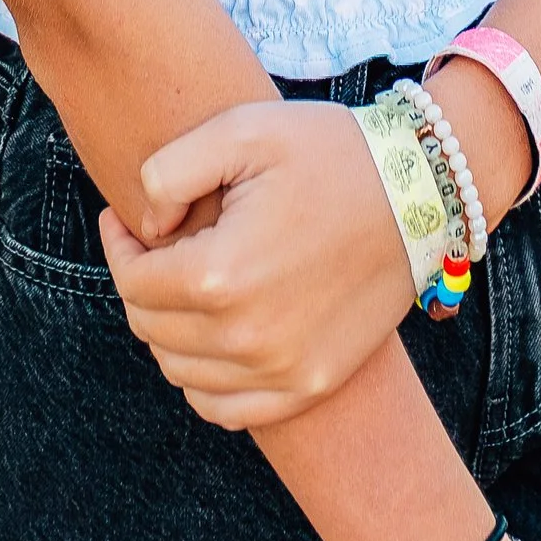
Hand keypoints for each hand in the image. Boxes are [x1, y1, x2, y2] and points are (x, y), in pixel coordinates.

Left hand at [101, 98, 418, 425]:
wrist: (421, 192)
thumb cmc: (330, 152)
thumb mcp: (242, 131)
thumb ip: (167, 173)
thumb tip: (147, 228)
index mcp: (220, 275)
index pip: (132, 282)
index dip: (119, 247)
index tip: (124, 221)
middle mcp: (245, 338)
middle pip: (150, 329)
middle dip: (140, 284)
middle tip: (155, 248)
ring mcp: (281, 371)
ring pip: (180, 372)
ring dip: (168, 329)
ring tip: (184, 285)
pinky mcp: (309, 386)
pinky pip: (223, 409)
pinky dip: (202, 380)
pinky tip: (212, 335)